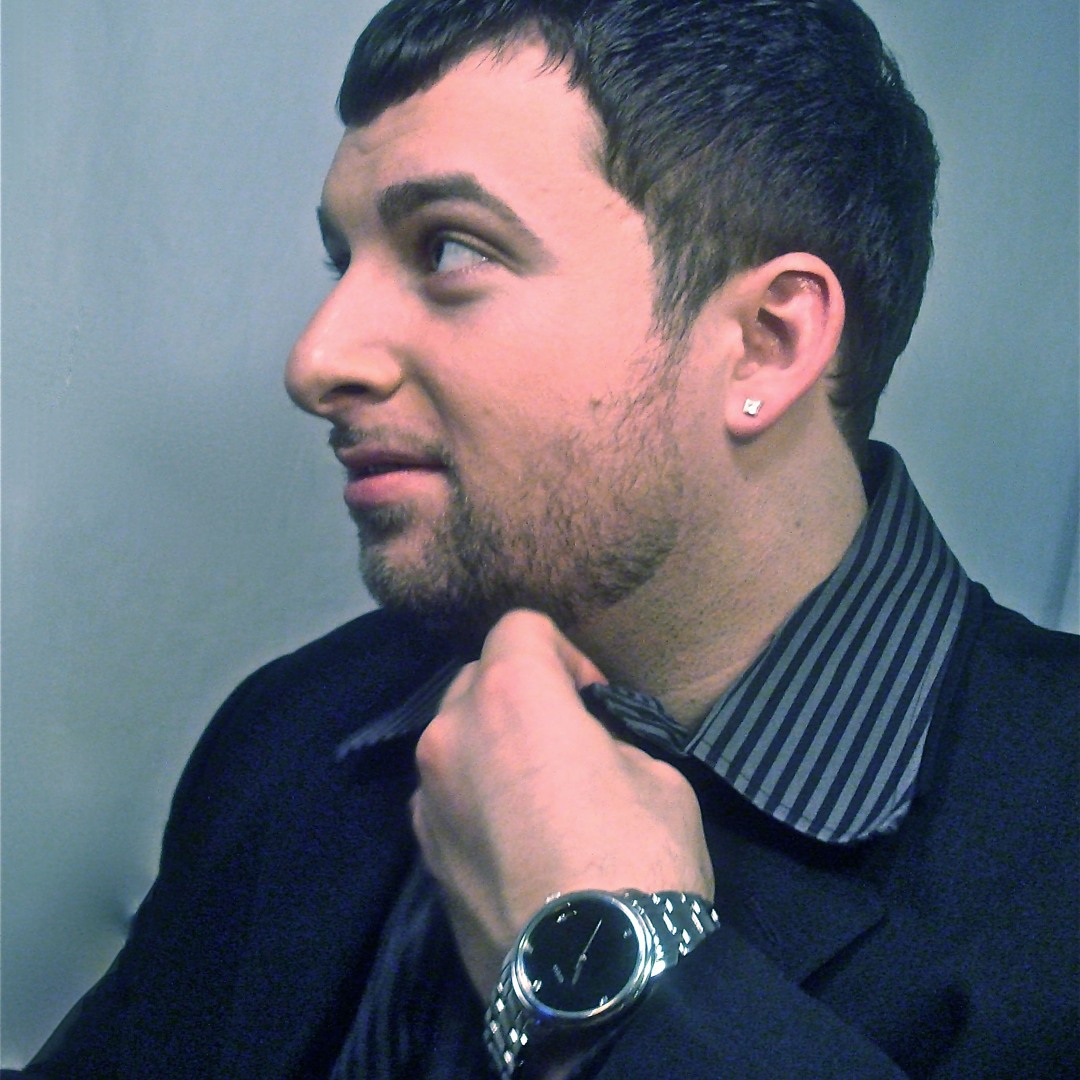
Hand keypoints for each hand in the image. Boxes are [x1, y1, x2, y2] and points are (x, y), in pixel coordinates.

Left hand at [410, 610, 713, 997]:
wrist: (592, 982)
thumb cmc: (637, 859)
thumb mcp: (657, 775)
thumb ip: (605, 740)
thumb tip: (587, 751)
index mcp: (511, 695)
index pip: (520, 626)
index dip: (564, 652)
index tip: (593, 700)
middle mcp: (450, 733)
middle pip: (477, 679)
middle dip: (519, 695)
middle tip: (566, 743)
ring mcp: (426, 797)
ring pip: (454, 739)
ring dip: (490, 747)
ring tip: (536, 798)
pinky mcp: (421, 855)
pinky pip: (445, 797)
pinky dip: (473, 798)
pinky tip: (514, 843)